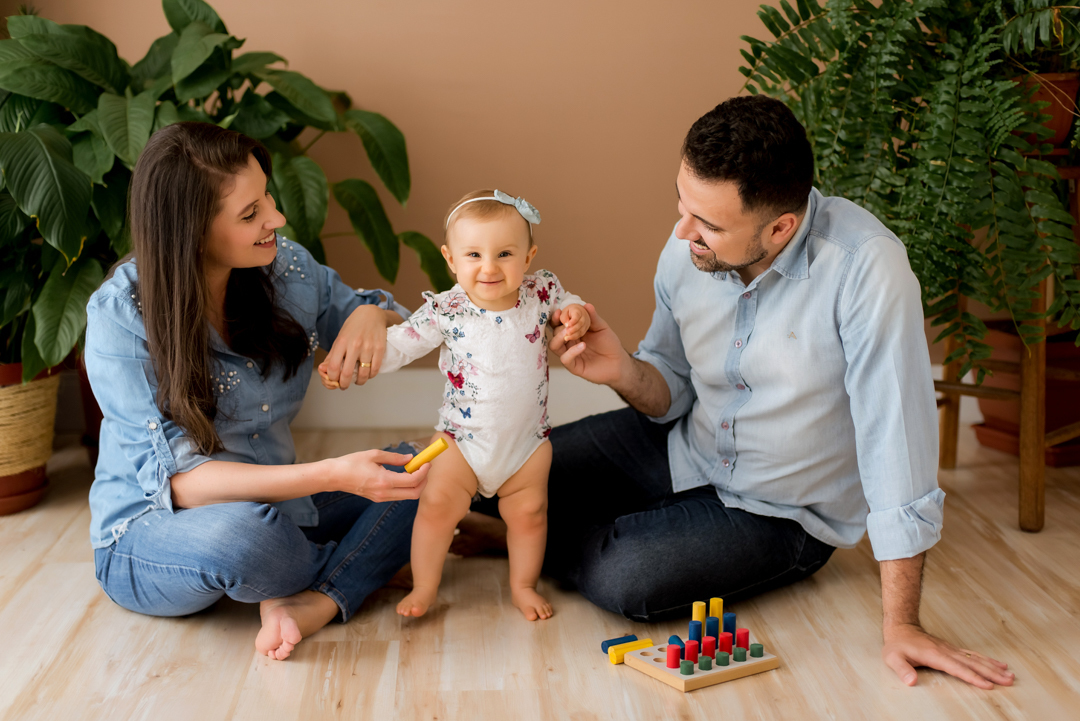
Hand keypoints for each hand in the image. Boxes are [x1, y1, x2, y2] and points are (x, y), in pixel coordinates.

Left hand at [320, 306, 393, 389]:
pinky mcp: (380, 348)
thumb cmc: (353, 326)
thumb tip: (324, 370)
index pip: (333, 366)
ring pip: (363, 374)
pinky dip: (371, 375)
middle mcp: (354, 345)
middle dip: (344, 384)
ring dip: (359, 382)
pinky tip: (368, 374)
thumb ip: (332, 354)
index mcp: (341, 342)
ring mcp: (368, 347)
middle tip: (344, 386)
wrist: (372, 314)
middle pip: (347, 373)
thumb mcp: (340, 337)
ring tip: (358, 381)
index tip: (334, 381)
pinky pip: (375, 369)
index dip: (332, 378)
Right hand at [326, 449, 429, 501]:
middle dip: (424, 481)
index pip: (412, 481)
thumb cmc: (351, 463)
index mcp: (384, 481)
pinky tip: (405, 475)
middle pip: (414, 494)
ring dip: (416, 484)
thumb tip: (410, 458)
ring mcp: (381, 498)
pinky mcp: (378, 499)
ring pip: (407, 496)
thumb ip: (395, 458)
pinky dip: (406, 487)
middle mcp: (384, 493)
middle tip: (425, 468)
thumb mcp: (374, 455)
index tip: (427, 462)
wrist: (334, 477)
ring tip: (415, 469)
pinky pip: (398, 495)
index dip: (423, 472)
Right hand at [549, 303, 629, 385]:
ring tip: (570, 332)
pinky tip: (583, 345)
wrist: (618, 361)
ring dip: (559, 338)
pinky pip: (566, 359)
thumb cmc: (609, 344)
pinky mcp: (574, 366)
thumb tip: (587, 305)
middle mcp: (569, 342)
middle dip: (559, 326)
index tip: (558, 312)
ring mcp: (570, 354)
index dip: (556, 318)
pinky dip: (572, 351)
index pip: (559, 323)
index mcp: (573, 331)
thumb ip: (593, 318)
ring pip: (554, 346)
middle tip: (568, 323)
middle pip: (555, 333)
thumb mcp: (602, 328)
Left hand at [882, 622, 1013, 688]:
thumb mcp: (893, 658)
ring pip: (976, 659)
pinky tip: (999, 664)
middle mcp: (946, 651)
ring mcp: (951, 649)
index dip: (972, 677)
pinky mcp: (953, 649)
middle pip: (972, 663)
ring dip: (993, 667)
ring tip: (1010, 674)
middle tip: (1009, 681)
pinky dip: (987, 660)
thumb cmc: (897, 645)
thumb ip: (902, 670)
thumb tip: (911, 682)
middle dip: (991, 673)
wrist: (901, 628)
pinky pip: (973, 655)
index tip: (988, 685)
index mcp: (934, 655)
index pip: (957, 668)